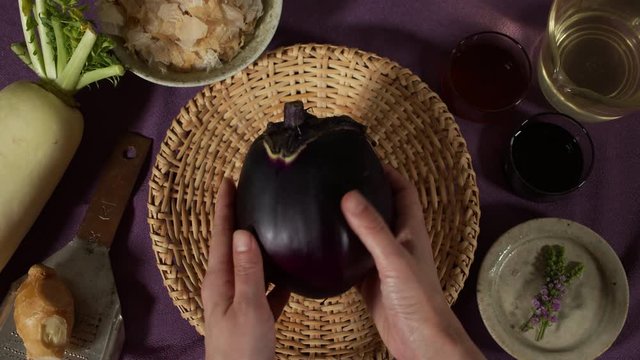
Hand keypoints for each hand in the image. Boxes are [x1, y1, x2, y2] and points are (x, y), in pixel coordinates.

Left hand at [201, 178, 289, 359]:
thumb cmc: (242, 350)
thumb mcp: (248, 308)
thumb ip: (248, 271)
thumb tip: (245, 233)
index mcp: (220, 281)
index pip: (222, 235)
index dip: (224, 207)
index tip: (228, 180)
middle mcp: (225, 287)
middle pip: (231, 245)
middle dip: (237, 219)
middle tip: (247, 194)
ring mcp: (237, 301)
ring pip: (248, 264)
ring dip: (255, 244)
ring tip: (267, 223)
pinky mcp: (251, 315)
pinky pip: (263, 287)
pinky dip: (273, 276)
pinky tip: (289, 273)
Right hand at [341, 166, 483, 359]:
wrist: (419, 340)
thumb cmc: (417, 298)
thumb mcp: (393, 258)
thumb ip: (372, 228)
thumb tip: (350, 195)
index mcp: (410, 230)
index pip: (403, 190)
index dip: (388, 171)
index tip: (364, 158)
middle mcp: (398, 241)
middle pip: (382, 208)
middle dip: (364, 191)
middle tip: (336, 178)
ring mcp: (382, 261)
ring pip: (364, 233)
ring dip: (348, 220)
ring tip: (323, 204)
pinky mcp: (369, 280)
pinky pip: (351, 258)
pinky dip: (338, 250)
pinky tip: (320, 245)